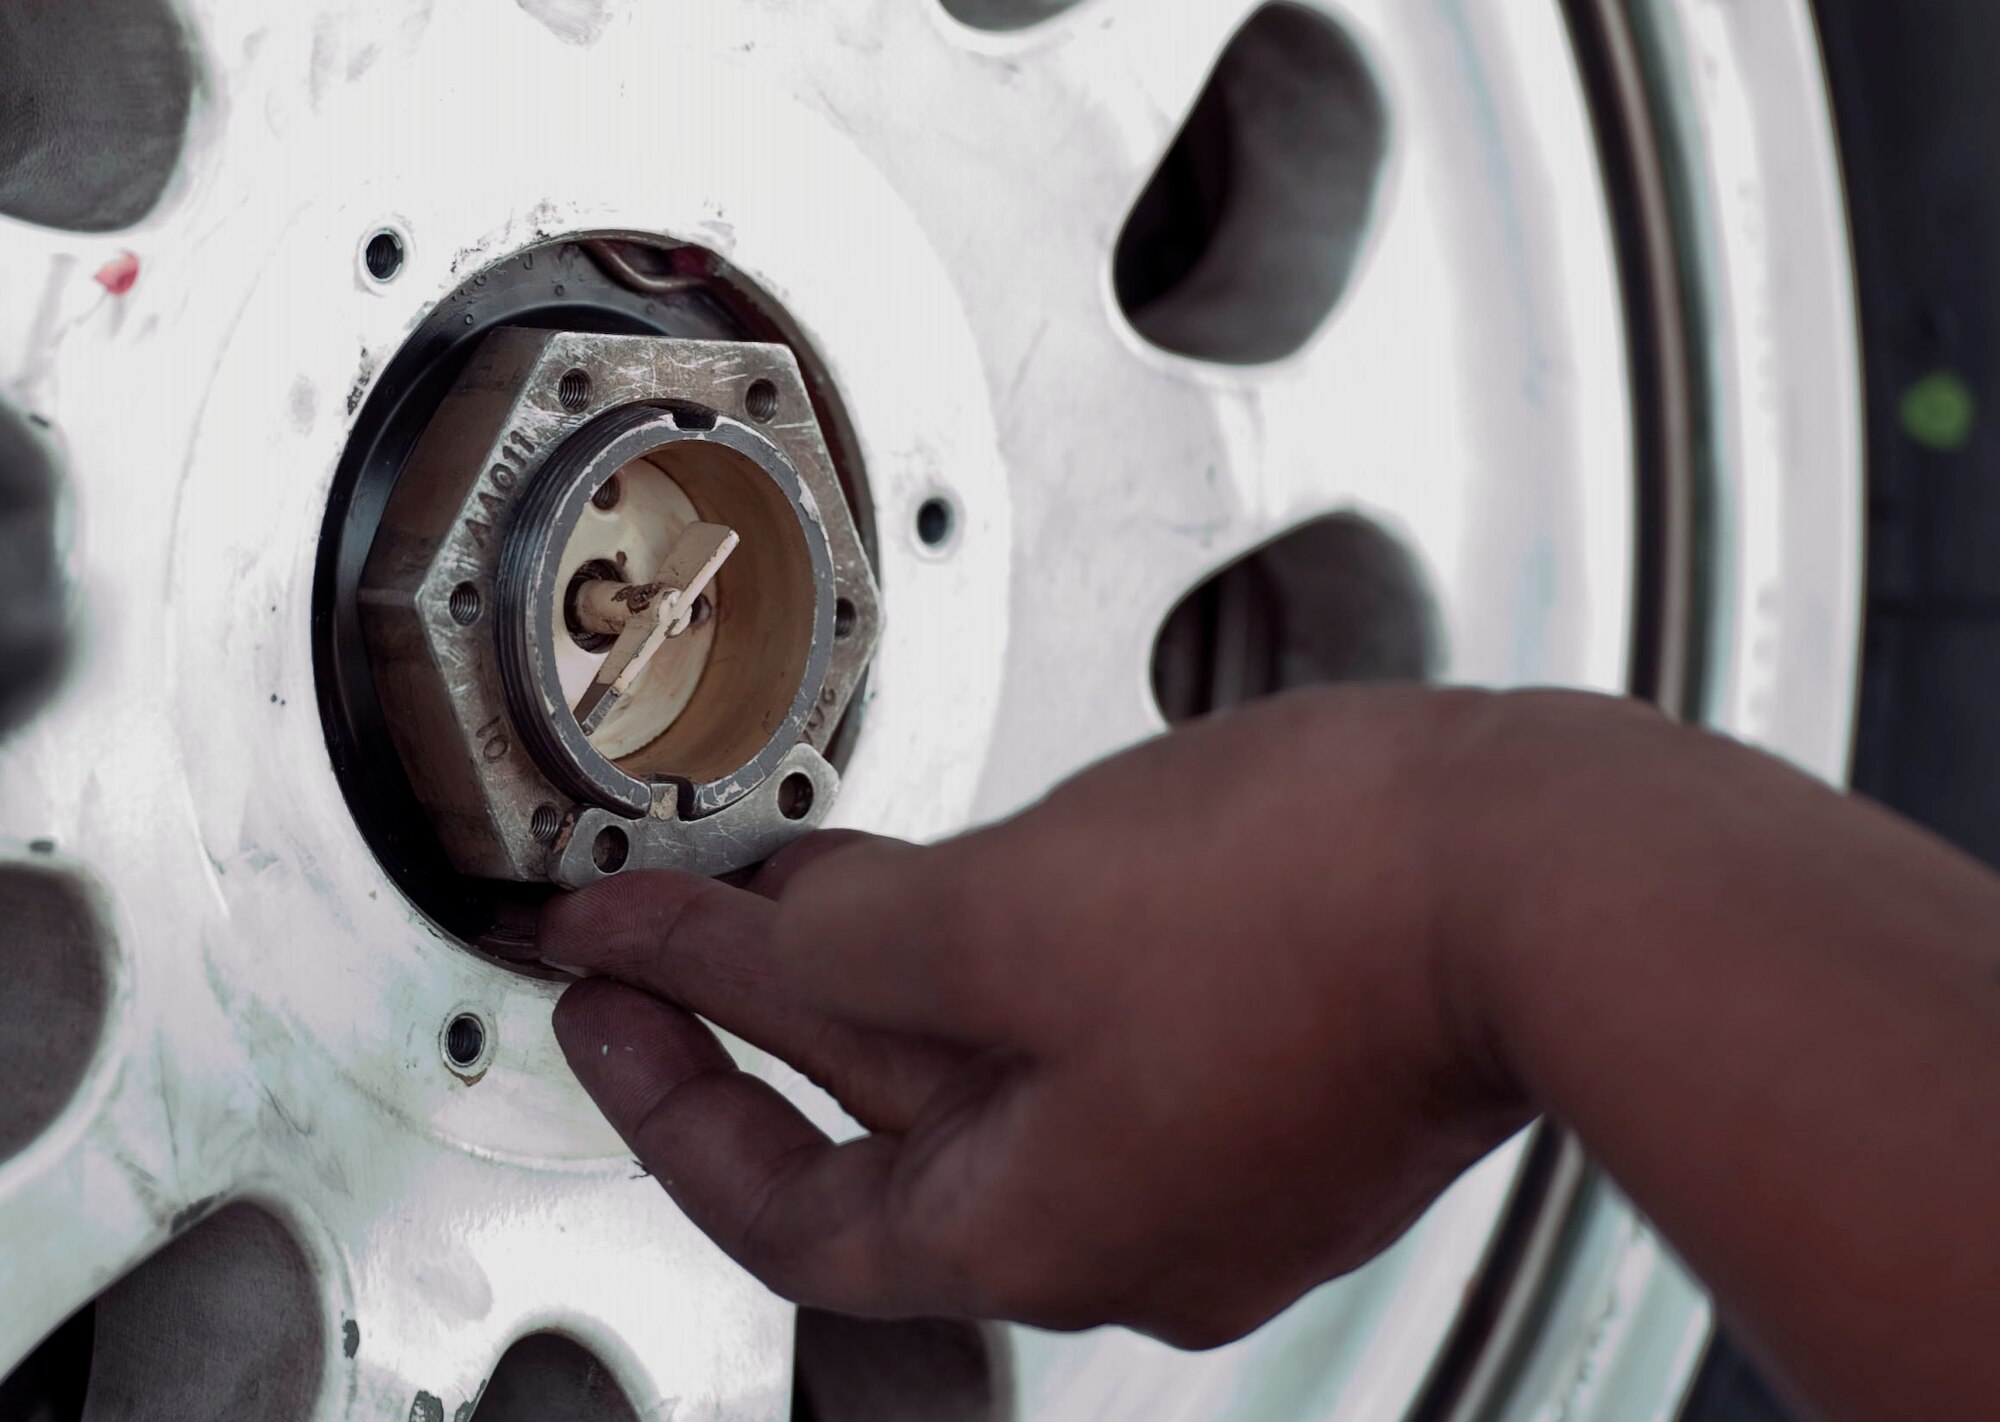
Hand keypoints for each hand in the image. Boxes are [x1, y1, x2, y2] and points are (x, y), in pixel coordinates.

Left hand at [541, 684, 1535, 1345]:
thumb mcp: (1006, 912)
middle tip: (669, 929)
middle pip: (890, 1133)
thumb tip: (701, 937)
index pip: (790, 1210)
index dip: (668, 1102)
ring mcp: (1222, 1160)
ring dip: (888, 982)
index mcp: (1044, 1231)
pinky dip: (1008, 968)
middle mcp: (1132, 1231)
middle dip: (767, 1020)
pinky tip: (986, 883)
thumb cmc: (1320, 905)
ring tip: (800, 880)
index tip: (596, 1002)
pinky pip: (1097, 1037)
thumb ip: (827, 936)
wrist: (1558, 873)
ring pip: (999, 1074)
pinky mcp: (1286, 1074)